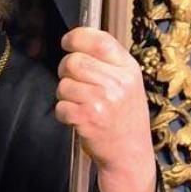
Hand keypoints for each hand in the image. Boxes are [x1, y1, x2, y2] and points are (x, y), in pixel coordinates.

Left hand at [55, 27, 155, 191]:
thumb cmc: (124, 117)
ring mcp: (102, 101)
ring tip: (80, 103)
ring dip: (65, 94)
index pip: (99, 40)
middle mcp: (118, 83)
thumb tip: (77, 39)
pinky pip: (61, 105)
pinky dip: (63, 113)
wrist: (130, 154)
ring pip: (64, 84)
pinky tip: (78, 118)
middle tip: (73, 81)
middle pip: (73, 61)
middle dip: (66, 70)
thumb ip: (108, 61)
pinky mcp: (87, 118)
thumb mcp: (128, 83)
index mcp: (128, 70)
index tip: (68, 42)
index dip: (77, 37)